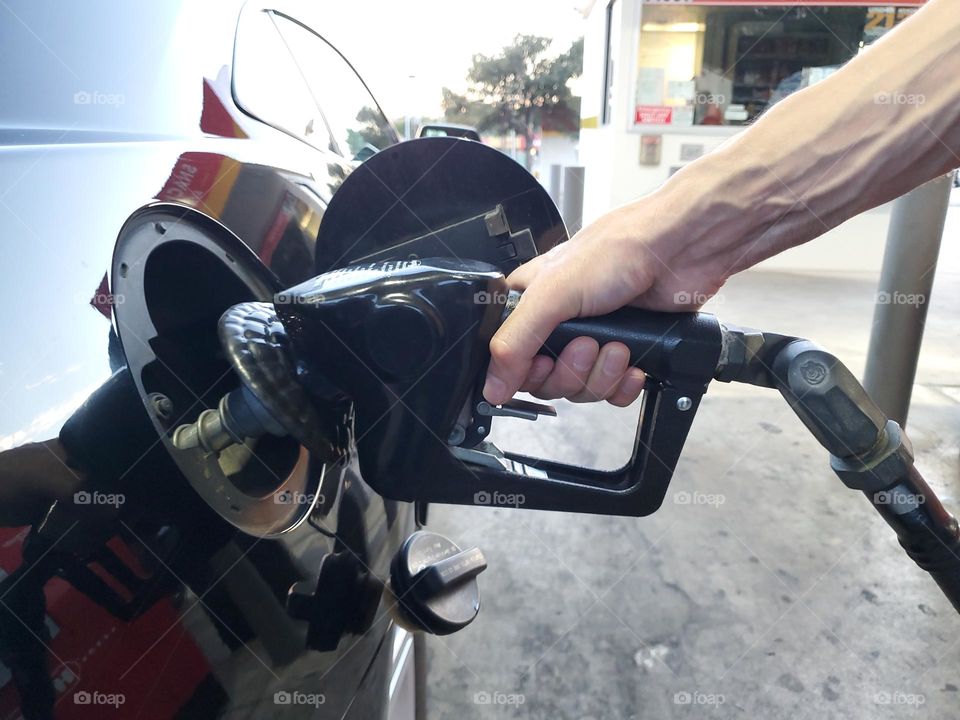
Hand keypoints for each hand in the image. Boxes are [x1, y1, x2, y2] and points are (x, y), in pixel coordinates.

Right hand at [482, 194, 726, 406]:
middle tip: (587, 345)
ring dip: (600, 375)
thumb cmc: (620, 249)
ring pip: (580, 388)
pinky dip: (622, 385)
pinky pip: (612, 392)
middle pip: (546, 380)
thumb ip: (515, 342)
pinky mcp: (625, 352)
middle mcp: (558, 322)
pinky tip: (633, 366)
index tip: (541, 364)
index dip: (524, 372)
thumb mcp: (552, 293)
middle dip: (570, 371)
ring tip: (617, 347)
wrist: (682, 250)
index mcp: (530, 301)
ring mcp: (592, 338)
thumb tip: (492, 385)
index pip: (509, 357)